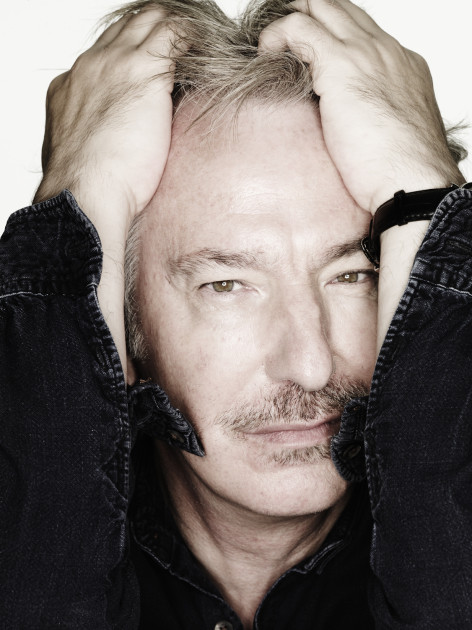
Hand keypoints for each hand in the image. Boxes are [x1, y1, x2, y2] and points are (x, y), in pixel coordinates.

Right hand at [34, 8, 182, 378]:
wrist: (84, 198)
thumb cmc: (89, 194)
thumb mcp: (91, 162)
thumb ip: (108, 147)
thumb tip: (133, 160)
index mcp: (73, 90)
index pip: (108, 55)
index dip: (134, 53)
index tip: (157, 66)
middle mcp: (91, 68)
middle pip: (129, 29)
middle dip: (157, 32)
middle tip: (187, 44)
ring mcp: (115, 66)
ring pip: (151, 21)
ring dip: (178, 30)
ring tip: (204, 44)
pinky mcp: (143, 72)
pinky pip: (174, 31)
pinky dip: (194, 36)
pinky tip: (214, 49)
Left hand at [259, 0, 463, 213]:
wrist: (411, 183)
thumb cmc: (399, 174)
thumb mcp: (389, 136)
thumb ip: (371, 118)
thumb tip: (345, 130)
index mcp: (402, 67)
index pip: (362, 33)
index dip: (332, 35)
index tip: (307, 53)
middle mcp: (386, 52)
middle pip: (342, 11)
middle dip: (310, 16)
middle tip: (283, 37)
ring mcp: (365, 54)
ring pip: (322, 8)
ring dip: (292, 21)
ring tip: (270, 46)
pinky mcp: (340, 65)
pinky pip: (299, 28)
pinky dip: (277, 34)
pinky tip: (265, 54)